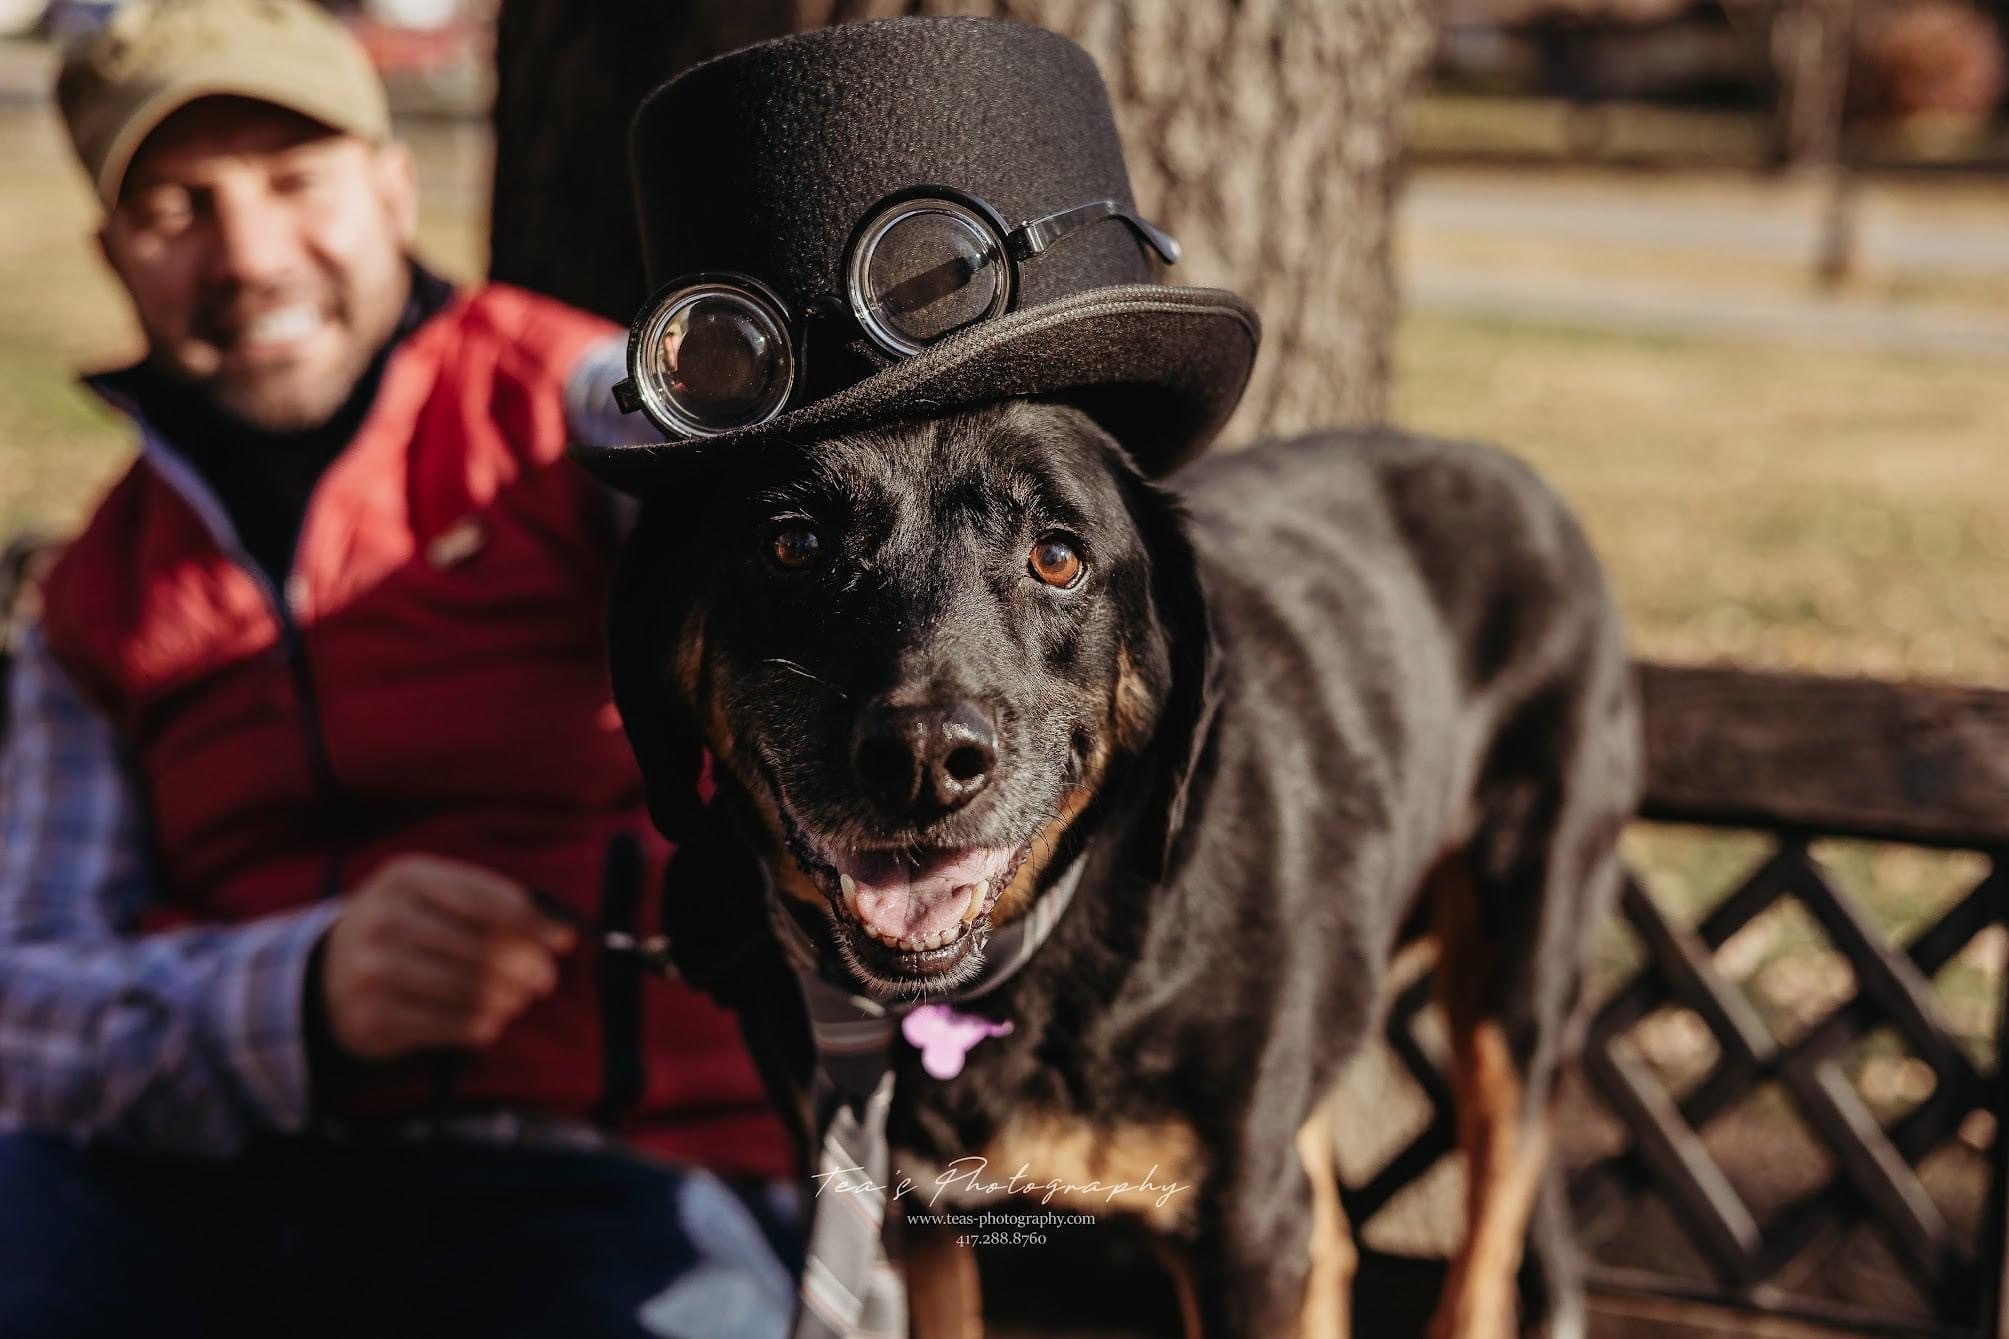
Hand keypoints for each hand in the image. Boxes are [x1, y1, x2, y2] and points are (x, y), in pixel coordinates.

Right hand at [319, 854, 576, 1059]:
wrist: (327, 973)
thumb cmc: (409, 927)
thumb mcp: (438, 896)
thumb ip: (498, 903)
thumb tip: (562, 932)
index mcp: (407, 877)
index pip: (488, 900)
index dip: (535, 923)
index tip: (565, 941)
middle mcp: (384, 919)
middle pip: (485, 949)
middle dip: (528, 968)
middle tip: (542, 981)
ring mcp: (373, 970)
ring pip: (472, 991)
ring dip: (509, 999)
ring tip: (517, 1000)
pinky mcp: (372, 1018)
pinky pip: (450, 1027)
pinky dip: (483, 1027)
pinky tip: (490, 1022)